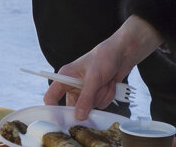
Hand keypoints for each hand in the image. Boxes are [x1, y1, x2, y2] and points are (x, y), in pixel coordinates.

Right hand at [43, 15, 161, 120]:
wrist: (123, 53)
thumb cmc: (105, 57)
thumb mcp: (94, 77)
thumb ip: (86, 98)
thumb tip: (78, 116)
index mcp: (66, 77)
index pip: (51, 97)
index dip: (53, 110)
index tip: (59, 122)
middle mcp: (74, 85)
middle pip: (72, 108)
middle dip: (85, 106)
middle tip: (92, 100)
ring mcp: (86, 91)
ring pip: (89, 107)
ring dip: (100, 97)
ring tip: (105, 82)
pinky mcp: (97, 94)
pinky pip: (100, 105)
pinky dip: (107, 96)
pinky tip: (110, 84)